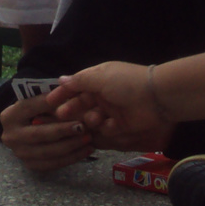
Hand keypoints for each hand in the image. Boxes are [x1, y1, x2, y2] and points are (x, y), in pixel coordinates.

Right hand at [0, 91, 94, 171]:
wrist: (26, 128)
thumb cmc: (37, 109)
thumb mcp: (39, 99)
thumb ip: (52, 98)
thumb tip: (70, 91)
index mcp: (9, 116)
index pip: (32, 107)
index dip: (51, 103)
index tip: (72, 99)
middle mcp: (10, 136)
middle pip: (40, 134)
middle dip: (63, 130)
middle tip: (83, 126)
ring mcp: (20, 153)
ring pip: (48, 152)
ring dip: (71, 146)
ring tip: (89, 138)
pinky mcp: (31, 165)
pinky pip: (53, 164)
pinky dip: (72, 157)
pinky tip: (86, 150)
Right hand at [51, 61, 166, 145]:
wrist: (155, 98)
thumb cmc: (125, 82)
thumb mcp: (99, 77)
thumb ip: (79, 80)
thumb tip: (60, 79)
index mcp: (98, 78)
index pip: (75, 86)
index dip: (62, 93)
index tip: (48, 102)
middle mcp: (103, 94)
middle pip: (81, 104)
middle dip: (72, 110)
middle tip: (63, 116)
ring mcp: (112, 110)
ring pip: (92, 118)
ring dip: (91, 119)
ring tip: (96, 118)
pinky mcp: (120, 124)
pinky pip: (107, 128)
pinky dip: (108, 127)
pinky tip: (112, 124)